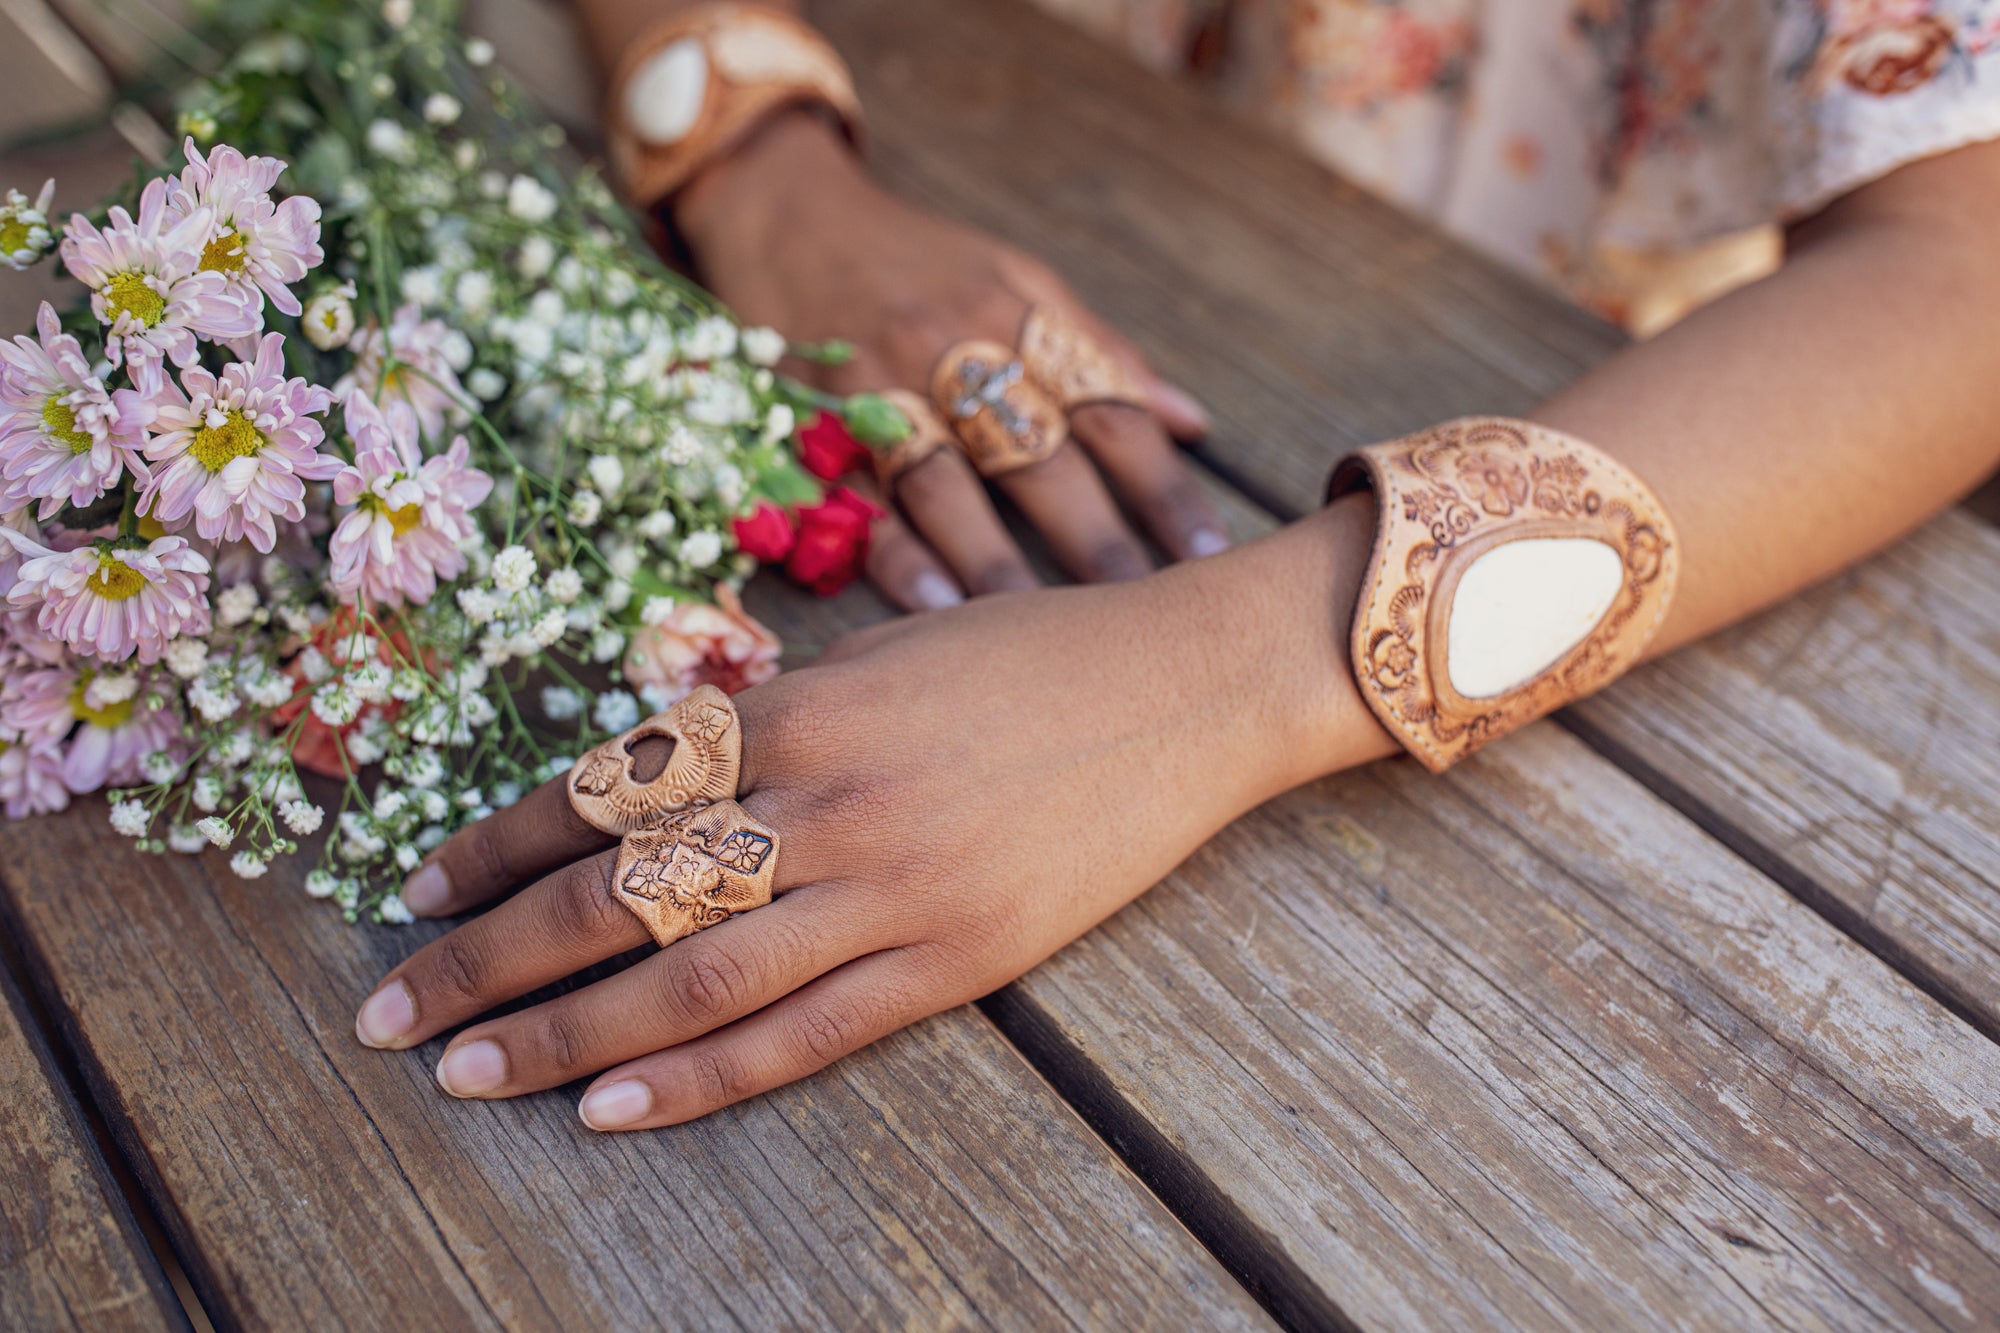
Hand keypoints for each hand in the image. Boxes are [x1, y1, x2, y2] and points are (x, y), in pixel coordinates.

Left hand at [353, 505, 1386, 1128]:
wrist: (1191, 687)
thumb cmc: (1039, 654)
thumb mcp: (889, 655)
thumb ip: (776, 719)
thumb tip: (659, 771)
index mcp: (804, 710)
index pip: (611, 786)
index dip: (500, 842)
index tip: (420, 890)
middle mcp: (829, 800)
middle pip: (621, 891)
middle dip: (489, 954)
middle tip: (390, 1009)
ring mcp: (893, 887)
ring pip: (690, 973)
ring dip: (560, 1029)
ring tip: (465, 1074)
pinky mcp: (956, 957)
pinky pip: (803, 1031)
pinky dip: (697, 1075)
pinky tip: (609, 1108)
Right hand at [676, 111, 1230, 610]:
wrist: (784, 209)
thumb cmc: (918, 257)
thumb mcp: (1017, 273)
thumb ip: (1100, 349)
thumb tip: (1193, 420)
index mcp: (1014, 317)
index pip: (1107, 409)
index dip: (1163, 483)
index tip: (1209, 550)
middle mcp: (950, 353)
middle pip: (1037, 457)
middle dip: (1096, 539)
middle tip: (1142, 610)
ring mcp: (877, 391)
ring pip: (947, 487)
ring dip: (998, 562)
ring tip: (1044, 626)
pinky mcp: (810, 425)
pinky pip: (858, 498)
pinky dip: (897, 554)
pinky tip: (937, 609)